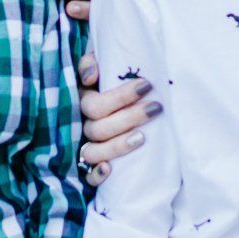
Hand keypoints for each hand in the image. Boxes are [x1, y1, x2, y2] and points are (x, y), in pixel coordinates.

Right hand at [75, 50, 159, 184]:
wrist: (109, 102)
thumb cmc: (106, 81)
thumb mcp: (99, 65)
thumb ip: (91, 61)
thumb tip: (91, 76)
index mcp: (83, 101)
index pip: (95, 105)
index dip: (120, 97)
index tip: (147, 85)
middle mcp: (82, 126)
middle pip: (99, 128)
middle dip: (130, 117)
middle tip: (156, 107)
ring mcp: (85, 147)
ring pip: (94, 152)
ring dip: (118, 145)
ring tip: (143, 137)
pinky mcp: (90, 167)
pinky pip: (88, 176)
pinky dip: (96, 174)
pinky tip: (110, 170)